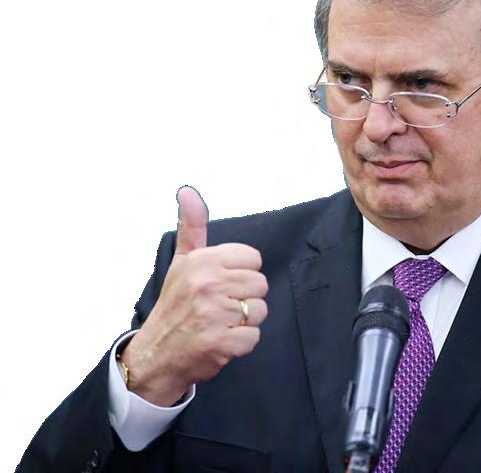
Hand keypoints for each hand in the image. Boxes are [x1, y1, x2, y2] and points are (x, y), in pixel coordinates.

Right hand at [120, 186, 267, 405]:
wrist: (156, 353)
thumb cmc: (175, 304)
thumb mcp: (182, 260)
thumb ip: (192, 226)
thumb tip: (187, 190)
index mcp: (203, 261)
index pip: (253, 258)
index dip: (241, 272)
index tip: (222, 282)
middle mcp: (208, 284)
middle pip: (260, 284)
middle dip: (245, 297)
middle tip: (221, 305)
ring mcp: (215, 314)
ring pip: (260, 310)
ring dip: (245, 321)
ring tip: (221, 322)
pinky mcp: (222, 343)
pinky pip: (253, 336)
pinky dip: (241, 342)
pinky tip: (222, 339)